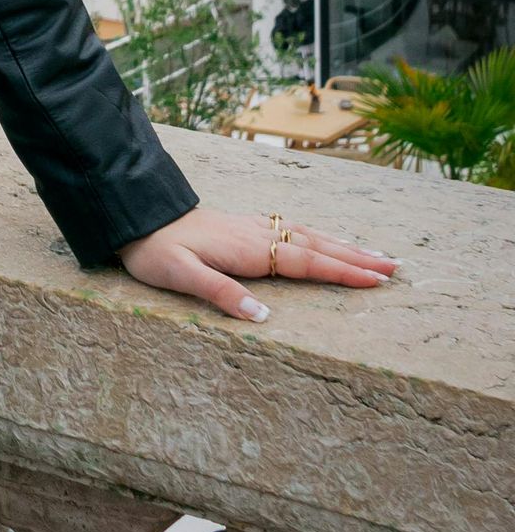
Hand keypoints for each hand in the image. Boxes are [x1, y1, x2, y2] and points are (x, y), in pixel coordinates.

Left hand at [116, 205, 398, 321]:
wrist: (135, 214)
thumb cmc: (154, 250)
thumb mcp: (180, 276)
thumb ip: (221, 294)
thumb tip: (263, 316)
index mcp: (248, 249)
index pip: (305, 262)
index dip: (343, 271)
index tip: (378, 280)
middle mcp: (256, 234)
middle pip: (316, 245)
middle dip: (357, 257)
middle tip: (396, 267)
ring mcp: (251, 227)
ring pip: (307, 235)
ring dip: (342, 245)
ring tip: (375, 254)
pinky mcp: (243, 225)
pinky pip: (291, 229)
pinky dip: (318, 236)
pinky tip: (325, 239)